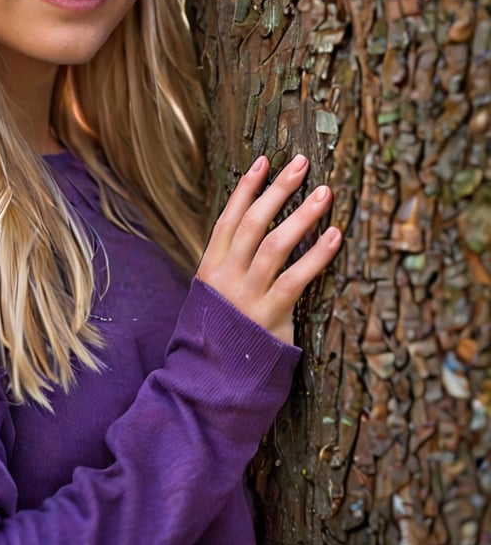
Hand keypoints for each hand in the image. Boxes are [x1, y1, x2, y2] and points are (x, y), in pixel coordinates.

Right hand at [196, 154, 341, 344]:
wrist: (212, 382)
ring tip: (324, 193)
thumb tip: (259, 232)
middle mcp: (227, 277)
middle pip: (253, 223)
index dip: (246, 189)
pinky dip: (317, 255)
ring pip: (275, 245)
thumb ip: (232, 266)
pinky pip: (296, 279)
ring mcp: (248, 296)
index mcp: (211, 268)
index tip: (265, 162)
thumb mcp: (215, 297)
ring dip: (301, 215)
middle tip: (301, 164)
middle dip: (278, 190)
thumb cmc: (222, 335)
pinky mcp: (271, 317)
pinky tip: (334, 235)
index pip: (229, 218)